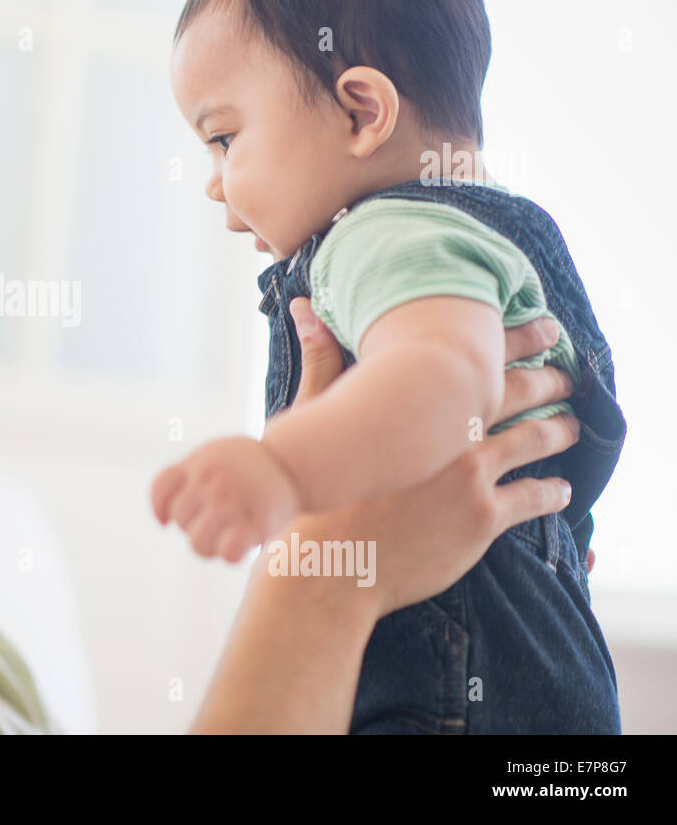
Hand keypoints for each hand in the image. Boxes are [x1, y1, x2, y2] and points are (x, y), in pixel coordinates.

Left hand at [151, 436, 303, 561]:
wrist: (296, 461)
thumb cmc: (251, 463)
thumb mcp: (217, 452)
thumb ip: (190, 472)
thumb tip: (166, 516)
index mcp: (201, 462)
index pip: (162, 488)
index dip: (159, 508)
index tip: (164, 522)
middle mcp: (214, 481)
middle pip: (180, 519)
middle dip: (190, 526)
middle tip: (210, 525)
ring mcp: (234, 501)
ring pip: (198, 542)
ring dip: (207, 547)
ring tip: (221, 540)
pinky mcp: (258, 522)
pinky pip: (229, 552)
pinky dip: (229, 554)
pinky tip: (235, 549)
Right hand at [274, 300, 580, 617]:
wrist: (330, 563)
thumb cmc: (318, 492)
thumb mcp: (314, 416)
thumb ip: (321, 360)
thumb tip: (303, 309)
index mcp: (416, 400)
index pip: (477, 353)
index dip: (516, 336)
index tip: (542, 327)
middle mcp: (451, 430)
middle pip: (519, 390)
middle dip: (549, 377)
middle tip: (564, 375)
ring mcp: (470, 473)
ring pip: (535, 439)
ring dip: (560, 430)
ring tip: (570, 426)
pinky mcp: (483, 517)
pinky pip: (535, 496)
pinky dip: (554, 491)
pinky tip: (560, 490)